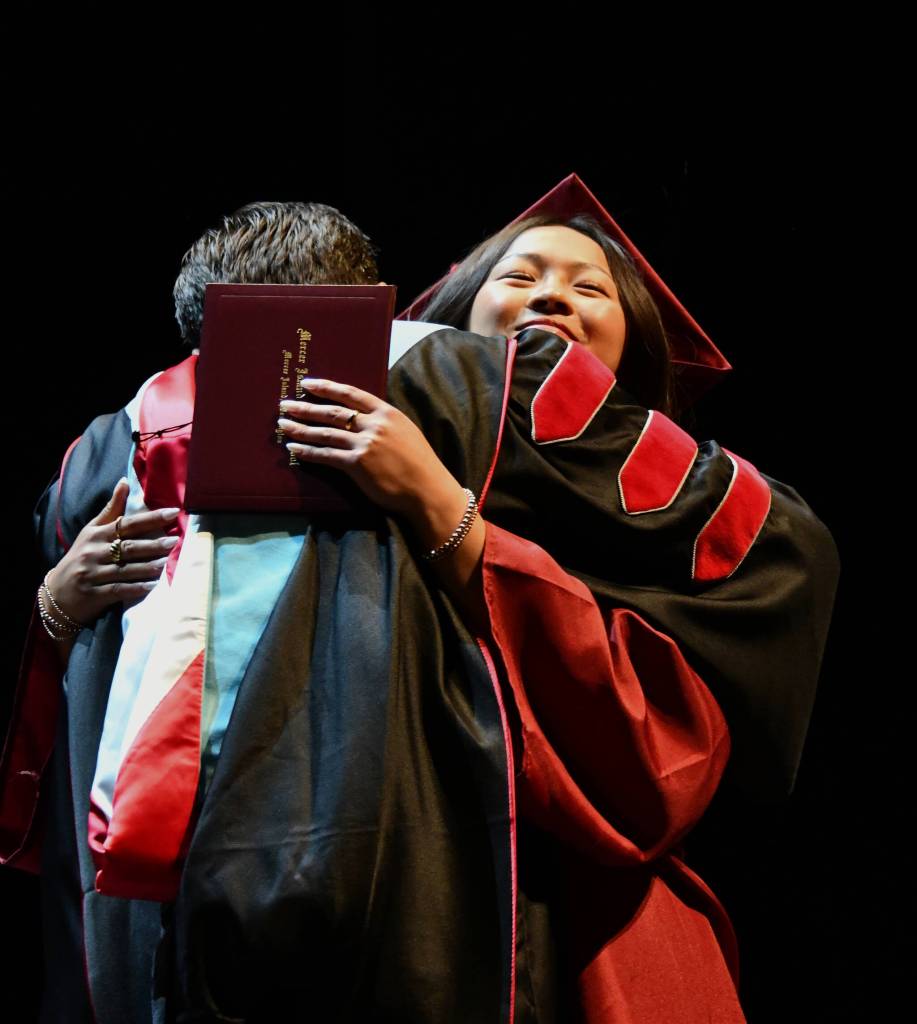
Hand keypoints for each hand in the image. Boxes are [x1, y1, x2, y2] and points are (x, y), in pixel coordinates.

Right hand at [45, 479, 180, 624]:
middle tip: (174, 541)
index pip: (127, 523)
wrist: (57, 592)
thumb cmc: (81, 556)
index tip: (173, 513)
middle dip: (152, 544)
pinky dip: (136, 588)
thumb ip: (111, 509)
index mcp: (96, 534)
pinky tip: (152, 586)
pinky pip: (118, 589)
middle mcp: (94, 552)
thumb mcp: (91, 531)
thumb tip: (125, 481)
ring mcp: (93, 574)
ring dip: (147, 567)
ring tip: (167, 562)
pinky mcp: (94, 593)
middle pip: (128, 547)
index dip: (151, 518)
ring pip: (125, 569)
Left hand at [277, 379, 458, 520]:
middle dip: (305, 407)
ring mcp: (365, 444)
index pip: (350, 394)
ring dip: (301, 428)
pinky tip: (295, 448)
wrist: (427, 489)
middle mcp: (374, 424)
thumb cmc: (419, 464)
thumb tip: (361, 419)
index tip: (307, 384)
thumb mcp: (405, 432)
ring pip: (325, 432)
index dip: (326, 387)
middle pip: (332, 412)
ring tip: (283, 425)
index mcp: (387, 413)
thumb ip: (384, 423)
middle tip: (285, 405)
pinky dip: (308, 451)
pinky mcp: (357, 464)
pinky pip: (326, 455)